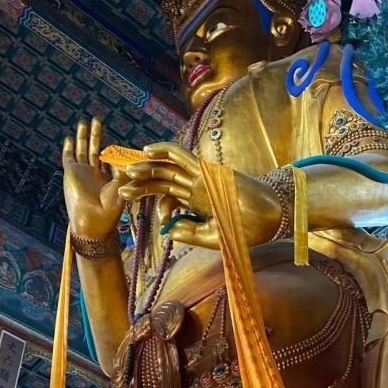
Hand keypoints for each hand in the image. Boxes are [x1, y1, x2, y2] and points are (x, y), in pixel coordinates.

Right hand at [62, 117, 124, 242]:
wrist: (92, 220)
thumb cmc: (109, 210)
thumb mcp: (121, 188)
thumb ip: (123, 171)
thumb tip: (123, 157)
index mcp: (106, 178)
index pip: (108, 159)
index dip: (113, 151)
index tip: (117, 144)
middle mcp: (93, 174)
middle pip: (94, 149)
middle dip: (96, 135)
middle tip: (97, 120)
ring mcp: (81, 172)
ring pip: (81, 150)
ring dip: (83, 136)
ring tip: (84, 122)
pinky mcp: (71, 173)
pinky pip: (69, 157)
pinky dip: (69, 148)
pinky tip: (70, 138)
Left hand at [118, 142, 281, 249]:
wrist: (268, 220)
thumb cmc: (246, 230)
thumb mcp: (210, 236)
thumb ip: (189, 232)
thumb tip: (167, 229)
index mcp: (196, 200)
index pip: (166, 193)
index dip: (146, 195)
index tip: (128, 201)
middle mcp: (196, 185)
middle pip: (162, 179)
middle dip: (140, 181)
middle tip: (119, 185)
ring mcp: (201, 176)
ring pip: (167, 167)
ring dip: (146, 167)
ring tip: (126, 171)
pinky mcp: (206, 169)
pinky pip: (182, 155)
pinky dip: (164, 150)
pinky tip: (147, 151)